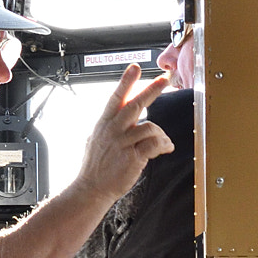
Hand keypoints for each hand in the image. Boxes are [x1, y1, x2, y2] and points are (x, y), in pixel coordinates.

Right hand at [73, 64, 173, 202]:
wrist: (91, 189)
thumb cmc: (95, 168)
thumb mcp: (95, 140)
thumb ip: (107, 127)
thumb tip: (114, 116)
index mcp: (104, 125)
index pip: (116, 98)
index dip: (126, 82)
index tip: (134, 67)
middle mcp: (113, 131)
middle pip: (134, 105)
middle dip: (151, 90)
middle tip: (164, 79)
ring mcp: (122, 144)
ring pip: (150, 127)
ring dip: (161, 134)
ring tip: (165, 143)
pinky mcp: (132, 158)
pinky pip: (155, 144)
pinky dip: (164, 145)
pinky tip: (166, 149)